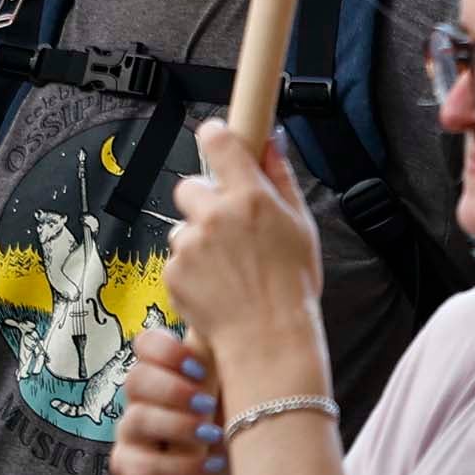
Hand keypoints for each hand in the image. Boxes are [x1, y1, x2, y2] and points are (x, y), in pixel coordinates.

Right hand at [114, 323, 234, 474]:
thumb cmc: (245, 439)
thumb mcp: (244, 398)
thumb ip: (233, 366)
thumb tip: (246, 327)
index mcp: (170, 375)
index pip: (146, 345)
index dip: (165, 349)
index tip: (198, 367)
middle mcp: (144, 402)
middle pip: (136, 379)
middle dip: (173, 391)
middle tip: (207, 405)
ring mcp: (132, 439)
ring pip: (135, 421)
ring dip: (178, 427)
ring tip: (213, 439)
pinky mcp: (131, 474)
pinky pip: (138, 466)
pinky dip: (176, 467)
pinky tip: (207, 468)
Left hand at [161, 121, 326, 361]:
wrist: (268, 337)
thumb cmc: (292, 285)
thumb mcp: (301, 224)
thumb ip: (280, 178)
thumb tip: (270, 142)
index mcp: (250, 197)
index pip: (218, 140)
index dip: (216, 136)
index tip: (218, 139)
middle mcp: (216, 215)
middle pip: (191, 186)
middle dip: (205, 202)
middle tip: (227, 227)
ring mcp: (190, 244)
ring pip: (183, 227)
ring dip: (199, 240)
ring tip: (227, 267)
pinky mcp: (173, 271)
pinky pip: (177, 259)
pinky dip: (192, 270)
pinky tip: (216, 285)